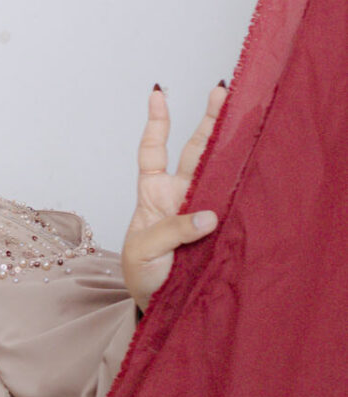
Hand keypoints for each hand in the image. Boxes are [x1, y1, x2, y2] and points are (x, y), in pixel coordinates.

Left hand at [122, 84, 224, 309]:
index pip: (153, 151)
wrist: (157, 304)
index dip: (157, 122)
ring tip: (244, 116)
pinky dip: (243, 185)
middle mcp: (180, 195)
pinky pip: (231, 203)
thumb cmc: (142, 274)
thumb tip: (209, 215)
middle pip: (194, 150)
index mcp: (153, 194)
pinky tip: (253, 164)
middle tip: (222, 91)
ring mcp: (201, 209)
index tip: (158, 93)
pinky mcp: (219, 228)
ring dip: (229, 144)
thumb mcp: (144, 251)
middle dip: (208, 121)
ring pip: (217, 169)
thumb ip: (172, 231)